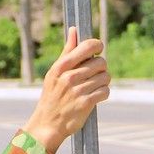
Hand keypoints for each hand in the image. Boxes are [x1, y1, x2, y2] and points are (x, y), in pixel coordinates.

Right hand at [21, 27, 110, 153]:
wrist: (48, 124)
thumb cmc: (52, 95)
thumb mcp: (55, 72)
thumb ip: (67, 51)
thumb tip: (74, 30)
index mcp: (62, 66)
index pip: (88, 47)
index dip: (97, 46)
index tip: (98, 50)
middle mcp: (69, 77)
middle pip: (101, 62)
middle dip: (101, 68)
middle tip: (94, 74)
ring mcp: (78, 90)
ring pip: (105, 77)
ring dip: (103, 82)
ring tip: (93, 86)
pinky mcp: (86, 103)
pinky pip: (105, 91)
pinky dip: (103, 93)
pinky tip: (95, 96)